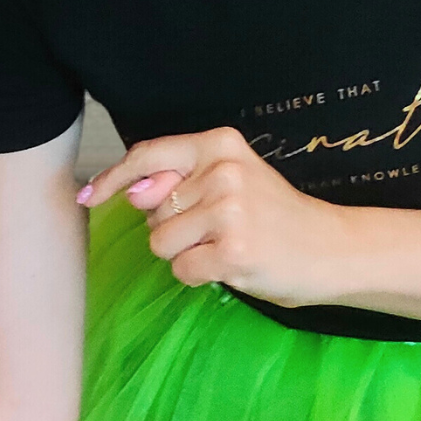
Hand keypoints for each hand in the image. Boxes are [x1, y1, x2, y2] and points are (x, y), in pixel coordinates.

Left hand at [77, 127, 356, 308]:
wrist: (331, 248)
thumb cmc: (273, 218)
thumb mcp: (228, 184)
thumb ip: (176, 184)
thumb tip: (128, 194)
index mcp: (219, 145)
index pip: (148, 156)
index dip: (112, 179)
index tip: (89, 196)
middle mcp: (223, 171)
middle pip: (150, 212)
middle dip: (172, 228)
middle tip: (219, 229)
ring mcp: (229, 210)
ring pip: (161, 244)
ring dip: (185, 254)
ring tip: (226, 246)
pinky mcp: (233, 250)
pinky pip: (181, 270)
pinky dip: (199, 276)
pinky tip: (232, 266)